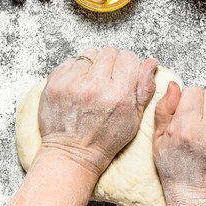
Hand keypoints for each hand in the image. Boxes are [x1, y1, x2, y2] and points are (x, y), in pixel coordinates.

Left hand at [39, 47, 157, 175]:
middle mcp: (95, 86)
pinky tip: (78, 87)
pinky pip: (70, 62)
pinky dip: (76, 71)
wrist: (72, 153)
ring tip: (92, 83)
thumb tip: (150, 63)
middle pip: (109, 51)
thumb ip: (144, 89)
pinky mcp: (55, 83)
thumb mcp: (134, 118)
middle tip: (107, 80)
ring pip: (89, 53)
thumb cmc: (105, 139)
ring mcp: (72, 84)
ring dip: (93, 65)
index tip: (124, 75)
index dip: (128, 66)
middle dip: (111, 63)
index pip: (128, 57)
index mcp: (118, 95)